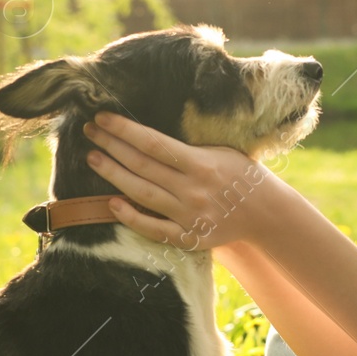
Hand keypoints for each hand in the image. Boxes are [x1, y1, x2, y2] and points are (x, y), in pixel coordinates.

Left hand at [82, 111, 281, 250]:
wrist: (267, 213)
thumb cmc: (241, 175)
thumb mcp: (220, 151)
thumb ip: (188, 147)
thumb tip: (148, 134)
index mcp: (202, 163)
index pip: (154, 143)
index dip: (125, 130)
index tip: (103, 119)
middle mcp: (193, 189)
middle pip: (143, 166)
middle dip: (112, 146)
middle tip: (90, 132)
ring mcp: (189, 215)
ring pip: (143, 194)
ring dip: (114, 175)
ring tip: (93, 159)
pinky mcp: (189, 236)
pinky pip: (153, 228)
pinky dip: (131, 216)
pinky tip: (112, 203)